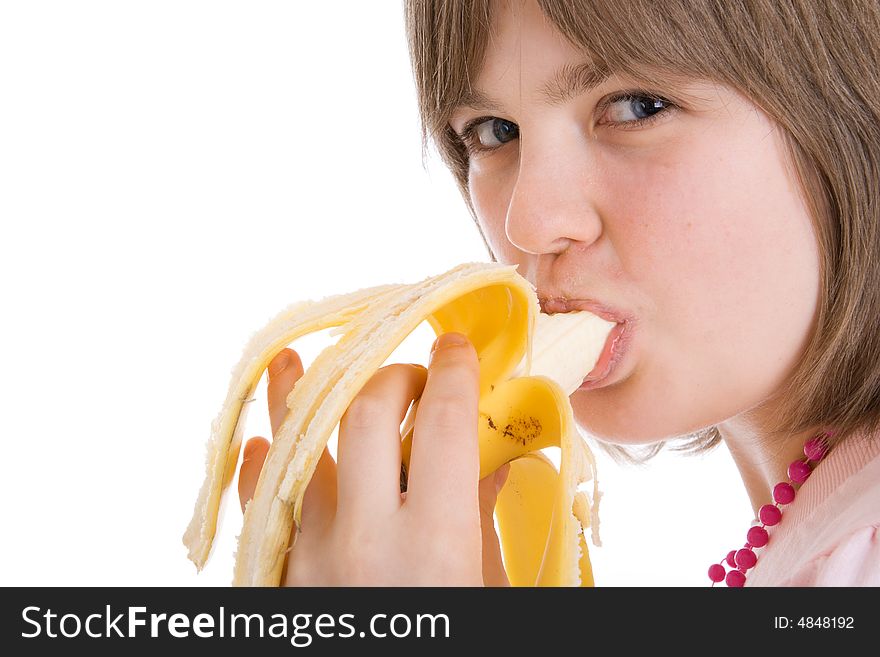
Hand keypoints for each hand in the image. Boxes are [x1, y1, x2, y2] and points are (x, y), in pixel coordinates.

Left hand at [237, 333, 510, 585]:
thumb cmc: (453, 652)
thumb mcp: (485, 586)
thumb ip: (479, 519)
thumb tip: (487, 458)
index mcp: (434, 544)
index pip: (444, 426)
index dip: (453, 373)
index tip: (455, 350)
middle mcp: (365, 541)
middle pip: (366, 418)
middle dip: (392, 379)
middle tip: (413, 380)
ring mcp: (313, 558)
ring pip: (295, 448)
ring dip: (295, 397)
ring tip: (289, 360)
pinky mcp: (281, 579)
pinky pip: (261, 506)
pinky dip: (261, 467)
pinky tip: (261, 441)